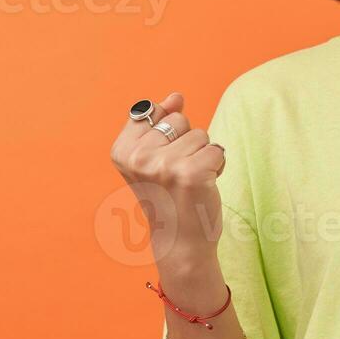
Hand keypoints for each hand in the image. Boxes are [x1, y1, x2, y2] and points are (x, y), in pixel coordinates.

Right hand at [109, 92, 227, 266]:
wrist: (179, 242)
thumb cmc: (167, 197)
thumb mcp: (152, 158)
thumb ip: (159, 121)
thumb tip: (175, 96)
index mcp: (122, 150)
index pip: (153, 110)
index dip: (165, 134)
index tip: (158, 163)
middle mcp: (139, 157)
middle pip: (179, 120)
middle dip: (186, 143)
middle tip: (176, 175)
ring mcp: (165, 165)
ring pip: (200, 134)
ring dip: (202, 156)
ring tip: (189, 182)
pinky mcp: (192, 173)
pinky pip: (217, 150)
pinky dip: (217, 166)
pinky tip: (203, 186)